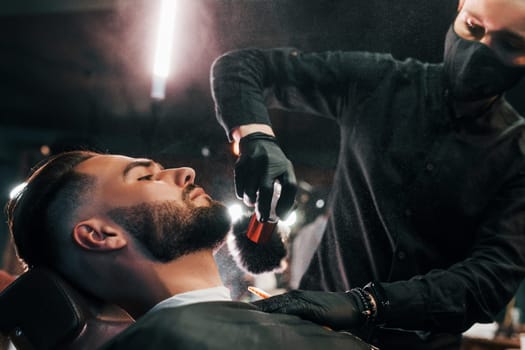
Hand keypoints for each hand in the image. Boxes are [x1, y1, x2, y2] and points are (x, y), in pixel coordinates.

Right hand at [236, 132, 296, 220]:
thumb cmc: (274, 163)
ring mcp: (253, 163)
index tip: (281, 217)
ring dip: (251, 202)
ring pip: (250, 191)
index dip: (286, 204)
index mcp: (284, 166)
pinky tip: (246, 192)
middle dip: (264, 209)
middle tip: (263, 219)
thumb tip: (282, 215)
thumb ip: (286, 190)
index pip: (289, 186)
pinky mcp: (240, 165)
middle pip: (266, 190)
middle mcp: (269, 163)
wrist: (257, 140)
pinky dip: (241, 195)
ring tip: (253, 201)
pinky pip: (239, 187)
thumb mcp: (284, 170)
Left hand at [252, 289, 366, 330]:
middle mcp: (296, 296)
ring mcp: (303, 299)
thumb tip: (284, 326)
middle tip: (239, 311)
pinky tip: (271, 314)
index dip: (257, 306)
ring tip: (249, 312)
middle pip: (271, 302)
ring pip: (279, 304)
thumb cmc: (333, 314)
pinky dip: (281, 310)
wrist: (352, 307)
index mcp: (295, 299)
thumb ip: (298, 318)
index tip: (243, 310)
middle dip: (256, 307)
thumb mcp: (312, 317)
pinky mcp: (311, 305)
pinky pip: (293, 308)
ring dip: (264, 308)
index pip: (272, 303)